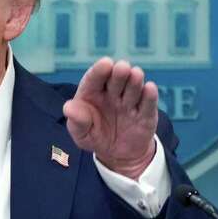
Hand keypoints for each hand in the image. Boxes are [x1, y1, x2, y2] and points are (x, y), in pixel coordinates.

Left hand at [62, 58, 158, 179]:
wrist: (117, 154)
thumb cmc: (95, 137)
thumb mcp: (82, 133)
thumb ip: (76, 121)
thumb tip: (68, 108)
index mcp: (93, 92)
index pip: (95, 78)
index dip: (99, 71)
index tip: (105, 64)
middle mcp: (113, 92)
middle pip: (116, 78)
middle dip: (119, 73)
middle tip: (122, 68)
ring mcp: (130, 101)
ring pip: (133, 87)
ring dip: (135, 81)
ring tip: (136, 74)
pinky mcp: (146, 113)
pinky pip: (148, 103)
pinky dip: (149, 96)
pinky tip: (149, 88)